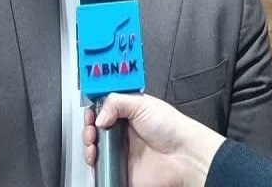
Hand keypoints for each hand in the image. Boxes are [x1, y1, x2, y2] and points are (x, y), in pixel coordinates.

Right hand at [83, 93, 224, 186]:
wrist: (183, 156)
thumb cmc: (172, 129)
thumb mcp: (142, 104)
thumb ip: (116, 102)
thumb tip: (99, 115)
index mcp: (128, 113)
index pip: (103, 109)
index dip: (94, 109)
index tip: (89, 109)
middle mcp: (123, 133)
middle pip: (95, 129)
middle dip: (88, 127)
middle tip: (91, 127)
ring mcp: (121, 152)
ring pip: (94, 149)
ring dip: (88, 145)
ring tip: (93, 144)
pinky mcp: (121, 170)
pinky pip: (101, 170)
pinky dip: (94, 166)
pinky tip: (96, 158)